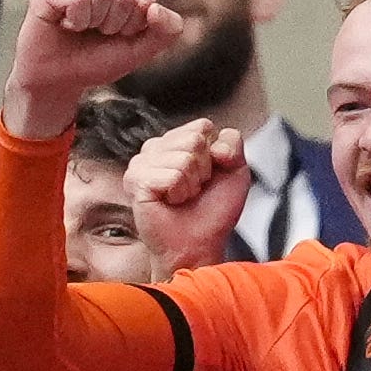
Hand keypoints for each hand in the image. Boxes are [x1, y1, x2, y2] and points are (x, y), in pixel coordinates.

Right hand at [6, 0, 182, 139]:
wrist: (59, 80)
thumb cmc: (97, 60)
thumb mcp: (141, 49)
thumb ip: (166, 30)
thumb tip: (154, 7)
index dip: (134, 27)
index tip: (116, 35)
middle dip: (114, 24)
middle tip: (94, 33)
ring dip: (94, 21)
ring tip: (79, 28)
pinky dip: (76, 19)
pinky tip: (65, 24)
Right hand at [126, 117, 252, 273]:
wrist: (199, 244)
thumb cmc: (213, 210)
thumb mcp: (236, 172)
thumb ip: (233, 145)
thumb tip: (214, 139)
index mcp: (176, 142)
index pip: (202, 126)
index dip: (216, 153)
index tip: (209, 176)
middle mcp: (155, 149)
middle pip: (194, 139)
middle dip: (204, 169)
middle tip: (195, 189)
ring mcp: (141, 164)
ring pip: (184, 157)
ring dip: (192, 183)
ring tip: (183, 197)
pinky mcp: (135, 181)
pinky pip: (172, 176)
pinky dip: (180, 193)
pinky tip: (170, 202)